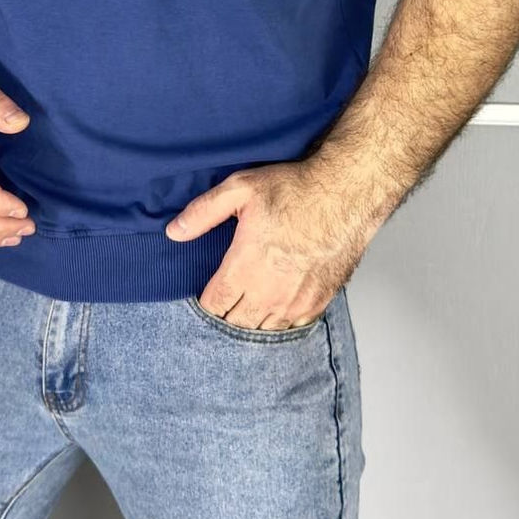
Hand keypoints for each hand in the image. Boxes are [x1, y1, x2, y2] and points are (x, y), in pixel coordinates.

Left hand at [164, 156, 402, 329]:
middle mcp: (268, 293)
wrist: (345, 195)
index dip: (205, 303)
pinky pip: (290, 327)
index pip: (213, 306)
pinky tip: (274, 307)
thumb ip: (203, 212)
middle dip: (225, 315)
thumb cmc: (294, 189)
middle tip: (223, 300)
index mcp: (244, 269)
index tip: (205, 294)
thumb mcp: (240, 188)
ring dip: (251, 321)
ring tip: (246, 306)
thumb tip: (173, 232)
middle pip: (235, 324)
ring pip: (262, 330)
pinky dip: (279, 322)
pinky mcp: (318, 302)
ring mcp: (295, 302)